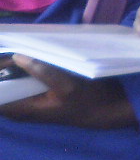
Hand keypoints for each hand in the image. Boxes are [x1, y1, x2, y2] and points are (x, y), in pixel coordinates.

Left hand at [0, 54, 133, 127]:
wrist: (108, 109)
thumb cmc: (88, 100)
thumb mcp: (67, 86)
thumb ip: (43, 71)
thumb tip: (18, 56)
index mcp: (21, 110)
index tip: (4, 59)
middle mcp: (20, 107)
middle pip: (1, 87)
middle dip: (4, 68)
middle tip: (14, 49)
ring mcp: (29, 100)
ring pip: (10, 83)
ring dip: (13, 68)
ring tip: (21, 49)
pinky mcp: (38, 94)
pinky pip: (21, 81)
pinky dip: (23, 69)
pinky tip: (32, 57)